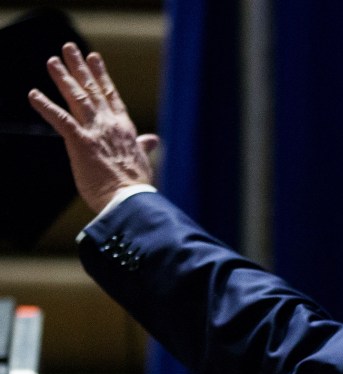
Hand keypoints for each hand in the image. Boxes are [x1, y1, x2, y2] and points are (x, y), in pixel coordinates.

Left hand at [27, 42, 156, 211]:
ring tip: (52, 61)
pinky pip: (60, 120)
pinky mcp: (80, 142)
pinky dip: (46, 106)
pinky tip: (33, 94)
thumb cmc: (135, 187)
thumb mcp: (141, 161)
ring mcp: (95, 131)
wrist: (130, 200)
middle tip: (69, 48)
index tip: (94, 58)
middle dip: (80, 68)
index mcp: (125, 129)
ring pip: (77, 98)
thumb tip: (153, 139)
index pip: (111, 96)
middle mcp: (110, 124)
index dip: (101, 76)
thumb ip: (142, 146)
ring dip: (63, 78)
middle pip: (92, 90)